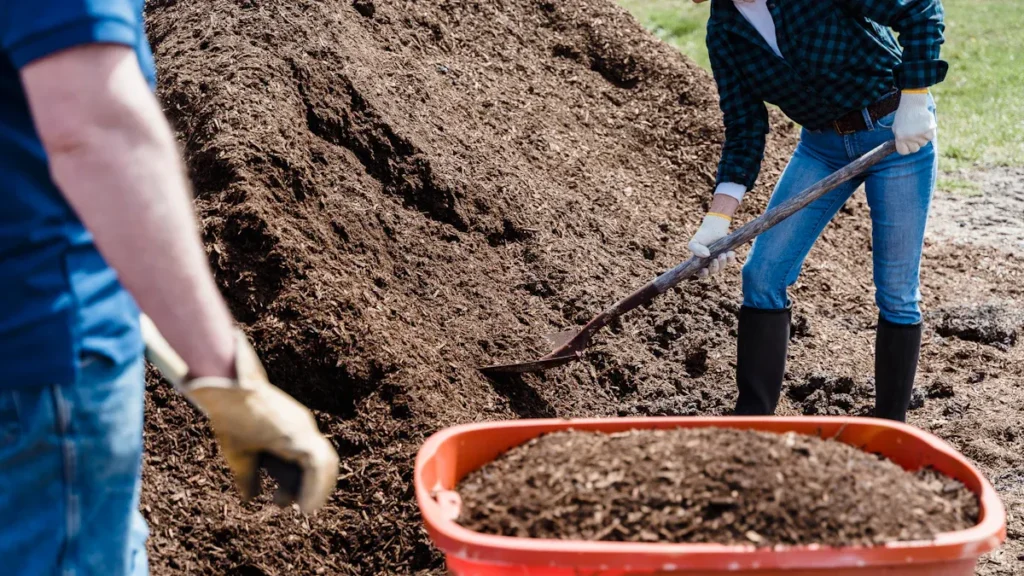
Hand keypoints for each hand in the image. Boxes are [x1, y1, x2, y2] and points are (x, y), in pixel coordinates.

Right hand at [141, 315, 339, 513]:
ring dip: (318, 489)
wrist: (228, 392)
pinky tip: (305, 506)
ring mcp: (303, 428)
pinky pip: (317, 465)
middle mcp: (302, 428)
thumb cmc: (230, 418)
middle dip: (314, 486)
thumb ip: (248, 477)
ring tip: (306, 510)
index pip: (306, 460)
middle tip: (302, 508)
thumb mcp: (240, 455)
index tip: (281, 502)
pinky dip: (315, 487)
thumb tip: (250, 499)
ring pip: (325, 463)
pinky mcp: (299, 433)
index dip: (302, 482)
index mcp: (289, 431)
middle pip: (320, 461)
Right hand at [688, 212, 735, 277]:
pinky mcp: (727, 256)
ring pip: (722, 267)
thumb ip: (696, 249)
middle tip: (715, 260)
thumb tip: (707, 255)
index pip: (701, 273)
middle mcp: (710, 264)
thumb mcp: (694, 242)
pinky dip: (730, 258)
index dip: (703, 274)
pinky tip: (729, 253)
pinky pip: (730, 261)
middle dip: (714, 267)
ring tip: (722, 254)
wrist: (712, 228)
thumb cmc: (702, 237)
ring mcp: (719, 261)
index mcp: (700, 263)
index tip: (705, 270)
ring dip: (722, 262)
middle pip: (713, 271)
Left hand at [892, 91, 935, 154]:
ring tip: (919, 128)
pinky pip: (930, 138)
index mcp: (900, 137)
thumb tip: (905, 148)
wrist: (912, 104)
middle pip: (915, 149)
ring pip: (923, 143)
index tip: (908, 144)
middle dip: (915, 144)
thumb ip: (900, 139)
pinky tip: (925, 126)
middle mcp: (909, 137)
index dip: (906, 148)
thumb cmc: (903, 116)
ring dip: (922, 137)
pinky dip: (929, 133)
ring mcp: (919, 134)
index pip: (904, 152)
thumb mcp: (896, 128)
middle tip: (914, 134)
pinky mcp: (929, 129)